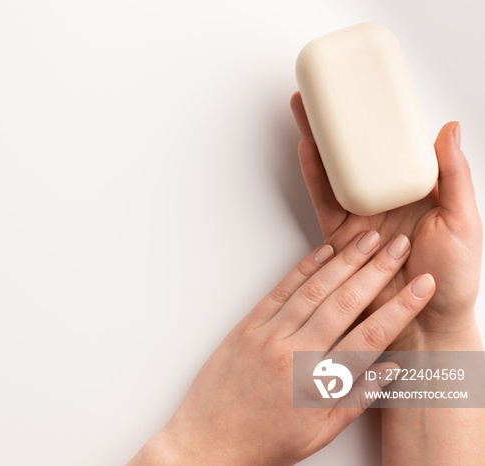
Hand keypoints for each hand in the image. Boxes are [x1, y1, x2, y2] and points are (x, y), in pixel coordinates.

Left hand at [128, 232, 434, 464]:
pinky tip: (323, 253)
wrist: (208, 440)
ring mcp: (267, 335)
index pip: (369, 337)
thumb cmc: (264, 440)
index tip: (420, 286)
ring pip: (313, 290)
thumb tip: (390, 369)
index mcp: (315, 383)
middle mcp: (292, 352)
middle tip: (399, 247)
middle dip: (376, 271)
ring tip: (369, 239)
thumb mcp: (318, 432)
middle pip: (344, 303)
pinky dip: (303, 269)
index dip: (399, 308)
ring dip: (344, 261)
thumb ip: (356, 399)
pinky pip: (279, 291)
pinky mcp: (246, 326)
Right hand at [290, 92, 482, 350]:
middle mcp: (387, 199)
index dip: (379, 120)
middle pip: (358, 153)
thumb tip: (449, 130)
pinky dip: (315, 175)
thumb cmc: (453, 280)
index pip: (394, 147)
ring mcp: (362, 216)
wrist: (425, 324)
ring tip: (308, 114)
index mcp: (419, 192)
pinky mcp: (341, 236)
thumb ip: (456, 177)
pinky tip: (308, 152)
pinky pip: (324, 200)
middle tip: (324, 96)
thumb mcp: (466, 222)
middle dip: (339, 124)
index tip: (366, 94)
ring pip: (336, 171)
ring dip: (320, 142)